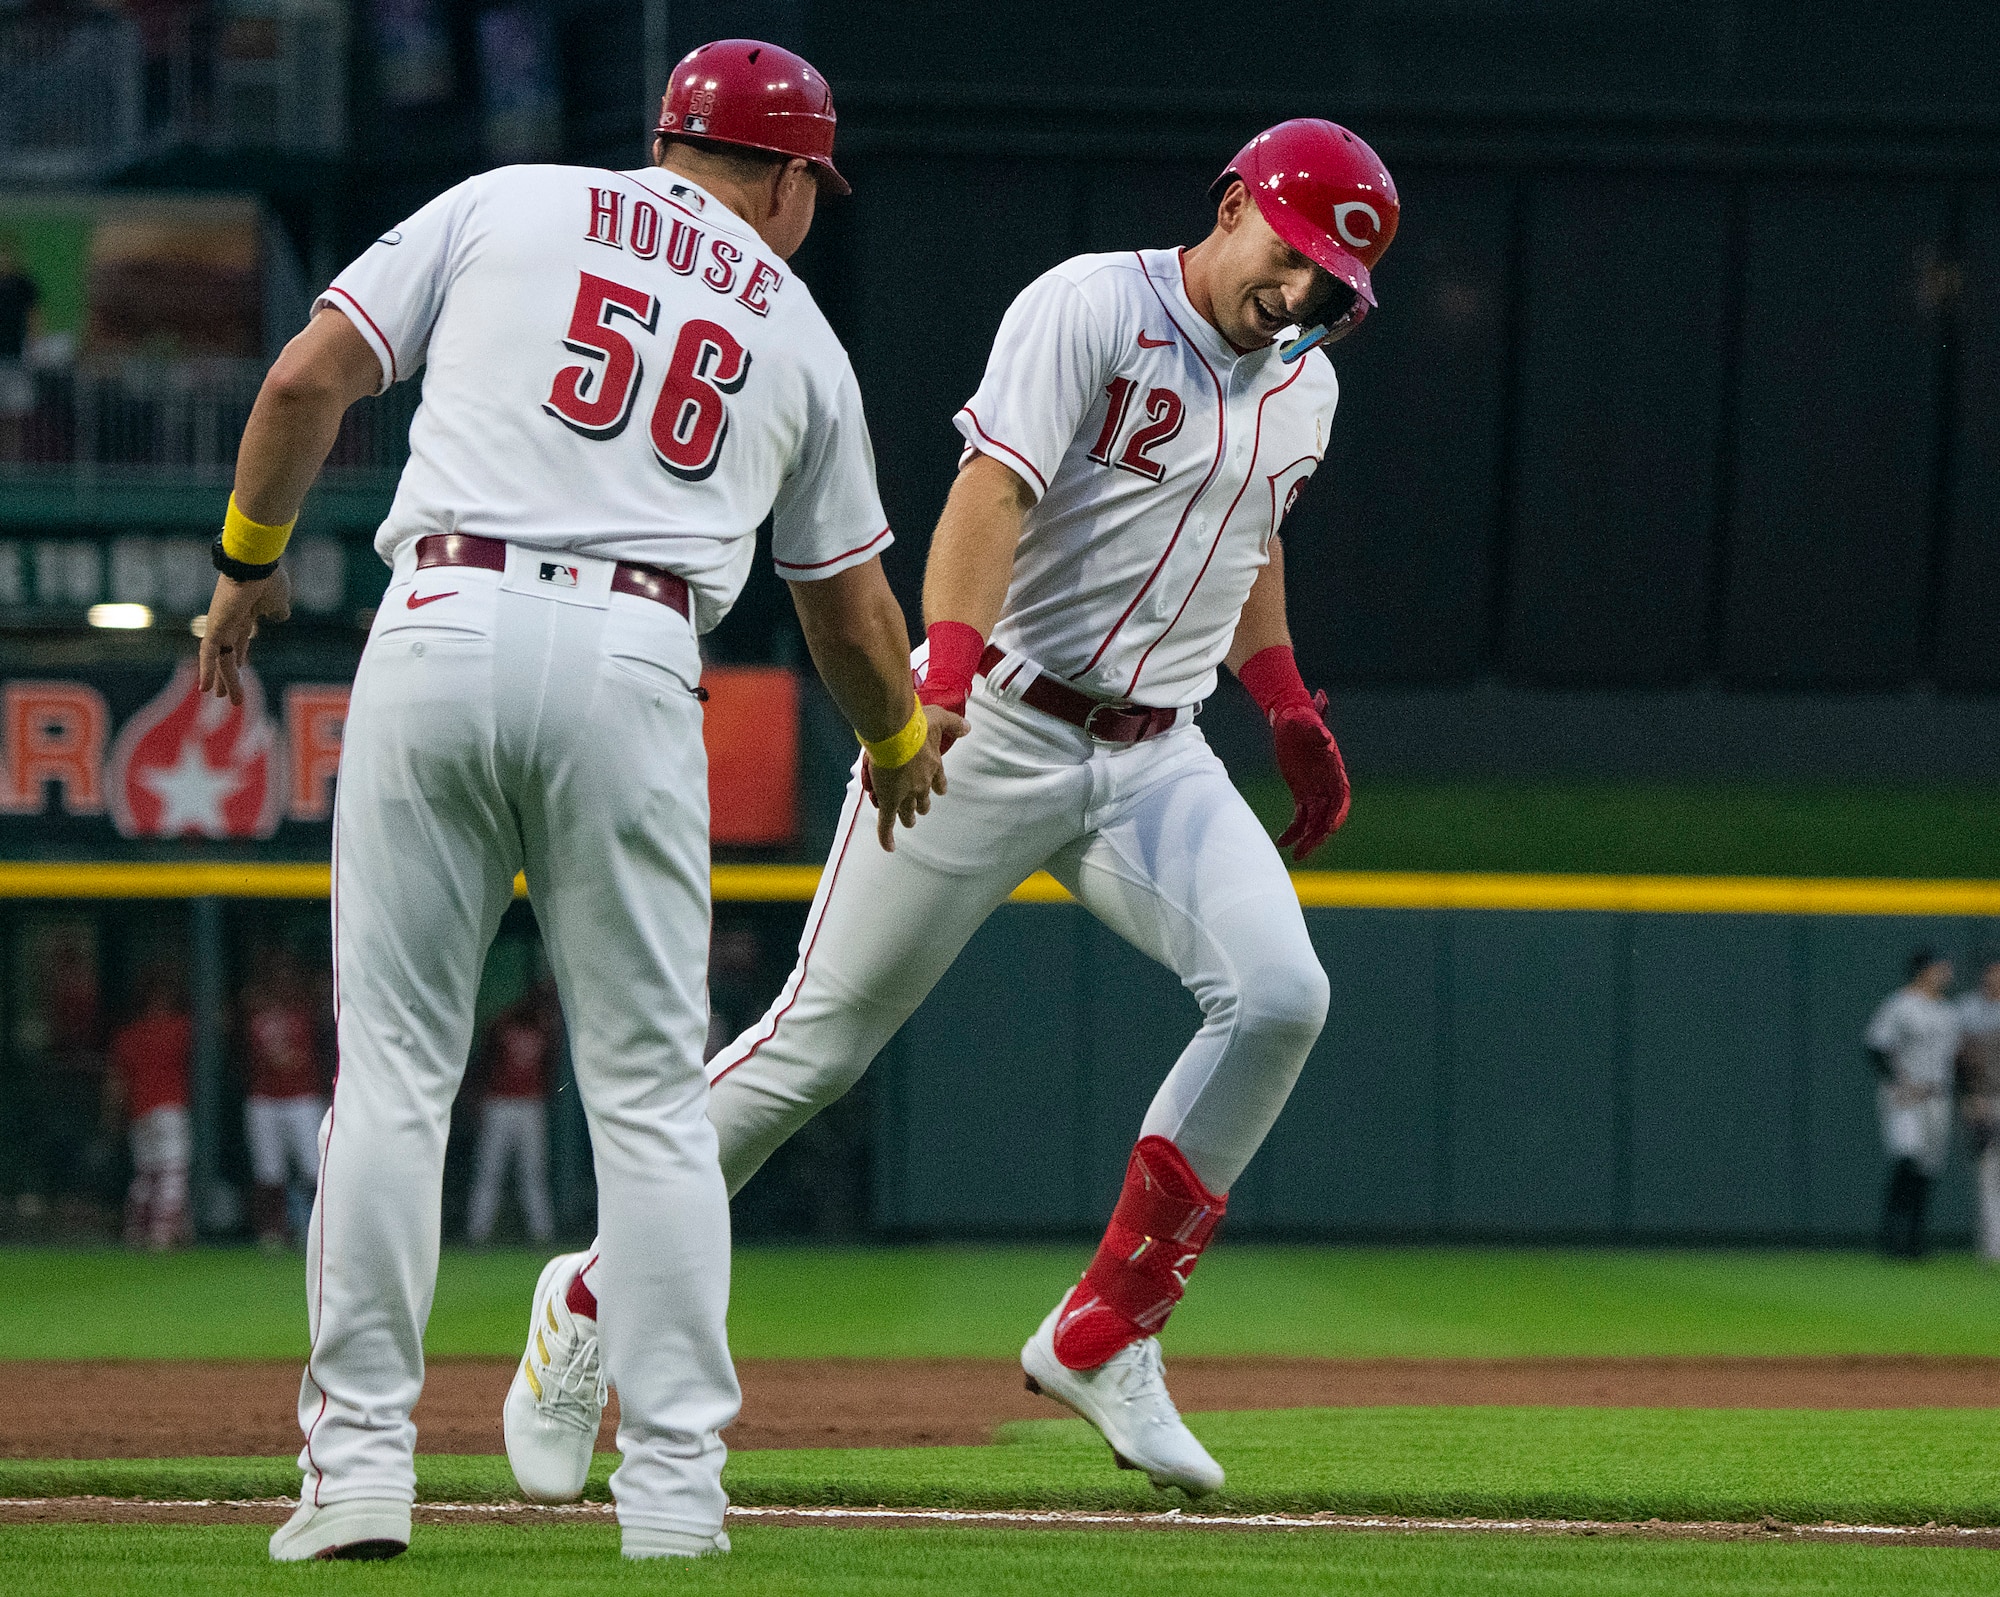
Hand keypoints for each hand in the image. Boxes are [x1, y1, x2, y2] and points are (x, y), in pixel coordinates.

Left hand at [198, 566, 291, 705]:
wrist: (257, 564)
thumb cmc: (269, 578)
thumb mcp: (279, 600)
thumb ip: (278, 610)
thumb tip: (279, 615)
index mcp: (246, 614)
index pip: (240, 640)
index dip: (239, 656)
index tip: (240, 669)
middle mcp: (230, 621)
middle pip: (227, 653)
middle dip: (227, 674)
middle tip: (223, 693)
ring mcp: (221, 624)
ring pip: (220, 658)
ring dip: (223, 679)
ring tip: (224, 699)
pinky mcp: (215, 626)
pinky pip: (209, 653)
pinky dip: (206, 670)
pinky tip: (204, 689)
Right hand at [862, 704, 967, 850]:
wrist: (895, 732)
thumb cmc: (916, 723)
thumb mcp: (939, 718)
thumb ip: (955, 723)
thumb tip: (969, 728)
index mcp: (933, 765)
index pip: (939, 780)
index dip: (938, 786)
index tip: (940, 790)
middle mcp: (922, 783)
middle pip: (923, 799)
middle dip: (921, 805)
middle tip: (920, 811)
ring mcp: (905, 793)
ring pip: (907, 811)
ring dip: (908, 817)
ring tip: (908, 822)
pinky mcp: (888, 800)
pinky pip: (886, 822)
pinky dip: (887, 836)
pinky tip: (890, 847)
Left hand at [1271, 689, 1350, 862]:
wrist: (1290, 718)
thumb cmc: (1301, 719)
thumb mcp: (1307, 722)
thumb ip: (1317, 729)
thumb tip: (1324, 736)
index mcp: (1335, 770)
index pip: (1341, 797)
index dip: (1337, 814)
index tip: (1329, 829)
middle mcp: (1328, 784)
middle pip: (1329, 815)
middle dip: (1320, 834)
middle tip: (1306, 850)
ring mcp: (1315, 790)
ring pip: (1315, 821)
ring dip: (1307, 839)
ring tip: (1296, 856)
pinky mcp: (1302, 794)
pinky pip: (1300, 818)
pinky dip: (1293, 831)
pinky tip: (1281, 842)